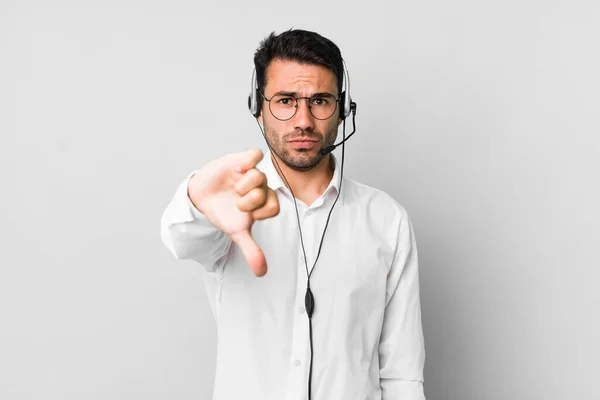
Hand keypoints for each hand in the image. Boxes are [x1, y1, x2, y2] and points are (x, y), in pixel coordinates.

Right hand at [188, 149, 279, 276]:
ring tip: (233, 188)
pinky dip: (247, 162)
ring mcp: (251, 173)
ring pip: (259, 176)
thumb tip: (262, 273)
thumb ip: (251, 251)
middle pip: (265, 193)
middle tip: (236, 202)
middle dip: (247, 201)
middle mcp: (261, 187)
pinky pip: (255, 154)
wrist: (202, 197)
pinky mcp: (241, 160)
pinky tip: (236, 170)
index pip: (274, 207)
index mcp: (264, 203)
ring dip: (244, 186)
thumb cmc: (223, 213)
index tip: (246, 215)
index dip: (259, 213)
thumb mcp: (237, 232)